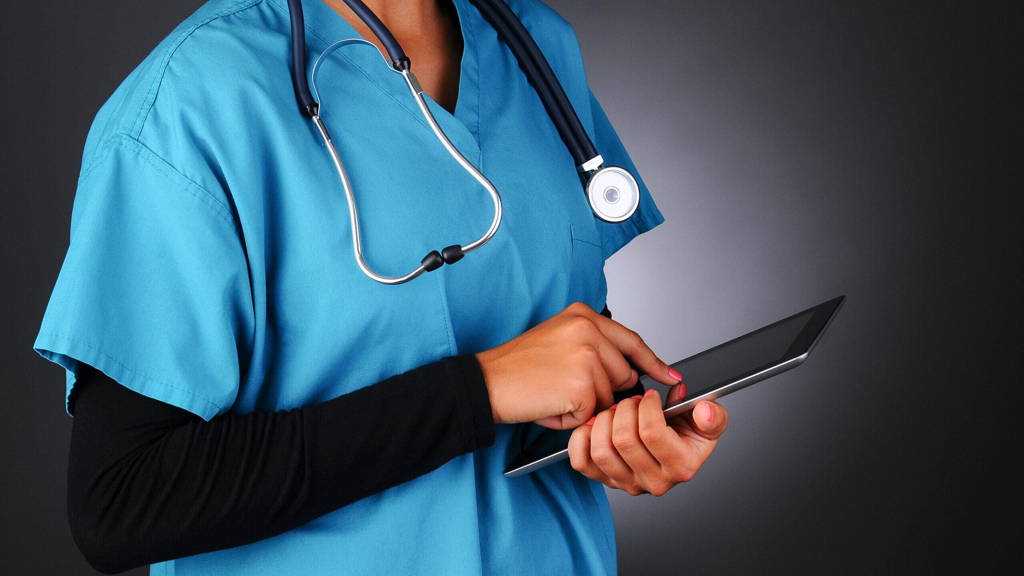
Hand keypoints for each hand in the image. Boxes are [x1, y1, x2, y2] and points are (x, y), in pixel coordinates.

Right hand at [476, 302, 681, 428]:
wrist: (487, 382)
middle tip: (564, 386)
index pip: (632, 341)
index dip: (654, 363)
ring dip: (585, 406)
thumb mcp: (560, 339)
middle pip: (624, 374)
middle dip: (602, 390)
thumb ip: (595, 347)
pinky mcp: (582, 385)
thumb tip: (629, 371)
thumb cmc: (519, 366)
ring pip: (609, 396)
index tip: (670, 376)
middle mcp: (588, 330)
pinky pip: (592, 413)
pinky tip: (551, 404)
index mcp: (583, 316)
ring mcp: (587, 357)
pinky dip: (572, 419)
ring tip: (554, 393)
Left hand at [567, 388, 727, 495]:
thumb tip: (705, 411)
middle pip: (624, 440)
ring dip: (604, 421)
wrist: (673, 452)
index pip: (652, 433)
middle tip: (632, 400)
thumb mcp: (709, 423)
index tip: (650, 397)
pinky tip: (597, 426)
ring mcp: (626, 483)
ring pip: (601, 451)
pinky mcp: (604, 480)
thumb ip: (713, 417)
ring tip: (616, 411)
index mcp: (681, 466)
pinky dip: (583, 438)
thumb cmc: (687, 436)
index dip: (647, 407)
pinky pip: (581, 461)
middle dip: (625, 409)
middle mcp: (653, 481)